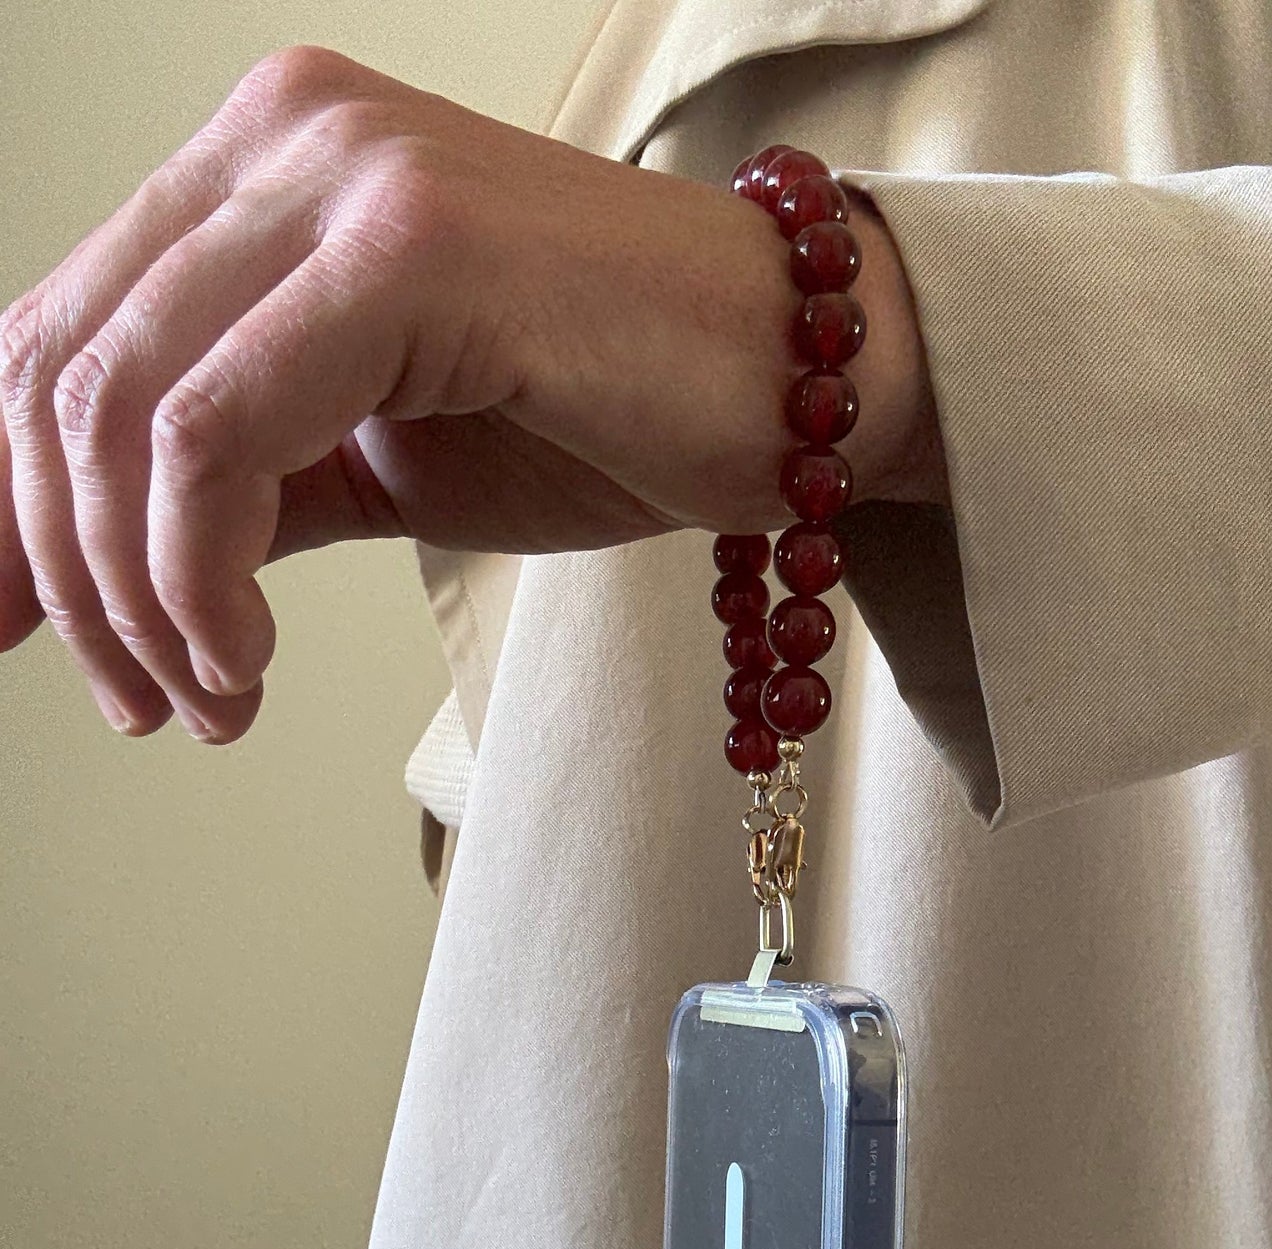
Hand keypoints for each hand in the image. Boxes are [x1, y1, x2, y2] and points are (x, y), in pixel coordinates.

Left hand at [0, 45, 944, 742]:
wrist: (801, 384)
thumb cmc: (611, 414)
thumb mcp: (376, 455)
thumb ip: (233, 485)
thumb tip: (89, 571)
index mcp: (268, 166)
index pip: (59, 336)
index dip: (10, 505)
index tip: (20, 632)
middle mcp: (288, 135)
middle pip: (61, 374)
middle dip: (72, 575)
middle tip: (144, 699)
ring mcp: (347, 174)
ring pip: (121, 412)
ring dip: (140, 598)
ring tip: (210, 699)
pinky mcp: (413, 246)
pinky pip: (221, 432)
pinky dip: (202, 575)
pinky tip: (250, 662)